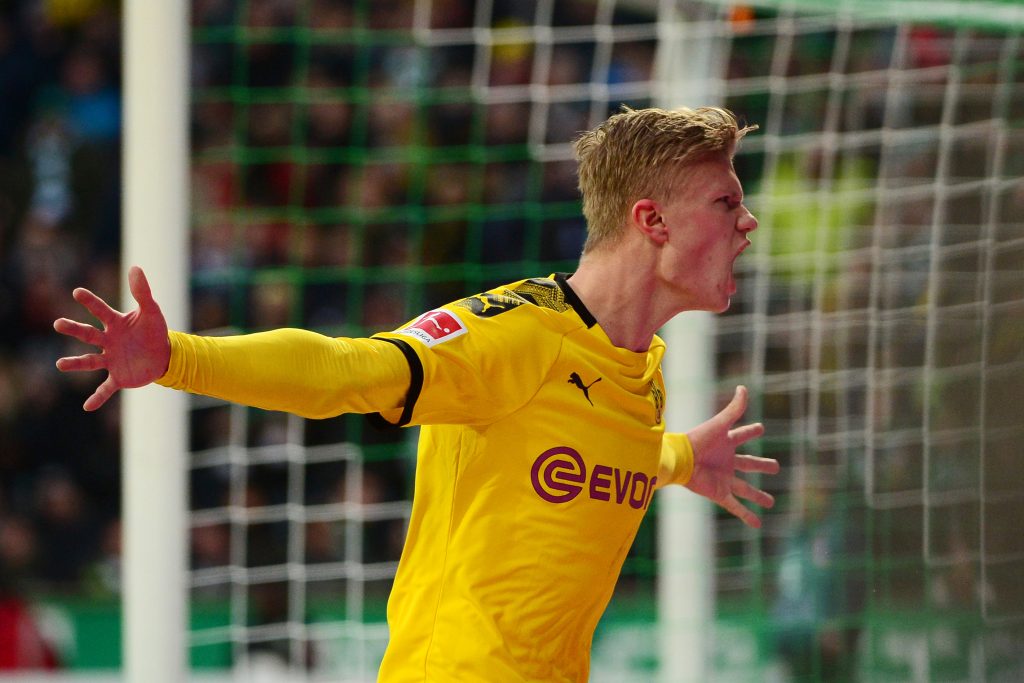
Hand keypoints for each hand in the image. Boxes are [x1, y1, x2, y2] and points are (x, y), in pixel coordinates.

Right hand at [54, 266, 170, 410]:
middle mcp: (108, 341)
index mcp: (115, 324)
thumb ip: (143, 292)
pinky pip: (106, 389)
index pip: (101, 310)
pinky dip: (97, 398)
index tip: (77, 292)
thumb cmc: (154, 331)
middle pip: (88, 334)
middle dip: (74, 329)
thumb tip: (135, 268)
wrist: (164, 355)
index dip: (90, 301)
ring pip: (90, 362)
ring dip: (76, 363)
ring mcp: (111, 360)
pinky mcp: (119, 377)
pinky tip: (87, 407)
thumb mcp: (152, 311)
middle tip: (58, 323)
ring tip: (61, 364)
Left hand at [685, 385, 778, 527]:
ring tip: (771, 502)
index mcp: (726, 442)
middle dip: (761, 464)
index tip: (760, 428)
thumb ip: (733, 409)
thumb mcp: (719, 424)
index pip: (742, 434)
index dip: (751, 431)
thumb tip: (743, 388)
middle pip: (749, 463)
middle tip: (775, 466)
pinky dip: (746, 515)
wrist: (680, 459)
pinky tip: (758, 525)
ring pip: (745, 488)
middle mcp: (727, 461)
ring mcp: (724, 478)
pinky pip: (735, 506)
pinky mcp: (719, 493)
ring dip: (757, 495)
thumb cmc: (698, 440)